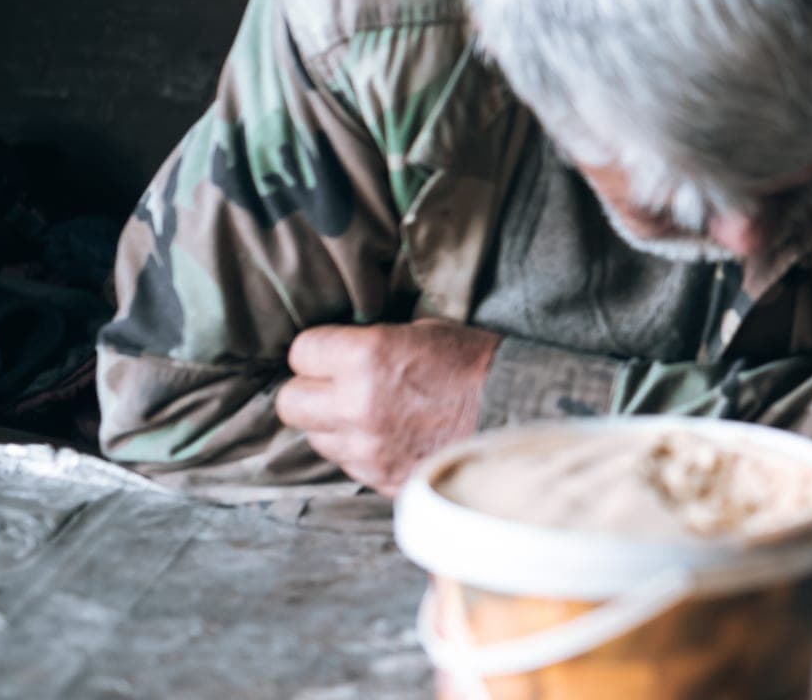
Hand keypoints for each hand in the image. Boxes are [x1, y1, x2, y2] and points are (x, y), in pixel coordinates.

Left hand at [275, 318, 502, 494]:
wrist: (519, 413)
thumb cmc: (475, 364)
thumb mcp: (424, 331)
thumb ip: (374, 342)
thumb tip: (341, 350)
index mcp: (367, 357)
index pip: (301, 352)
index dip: (318, 349)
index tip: (334, 351)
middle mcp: (356, 405)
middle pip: (291, 402)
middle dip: (310, 390)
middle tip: (337, 385)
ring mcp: (366, 449)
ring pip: (316, 438)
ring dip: (334, 425)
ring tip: (370, 414)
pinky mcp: (380, 480)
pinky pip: (348, 464)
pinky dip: (361, 452)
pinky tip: (391, 437)